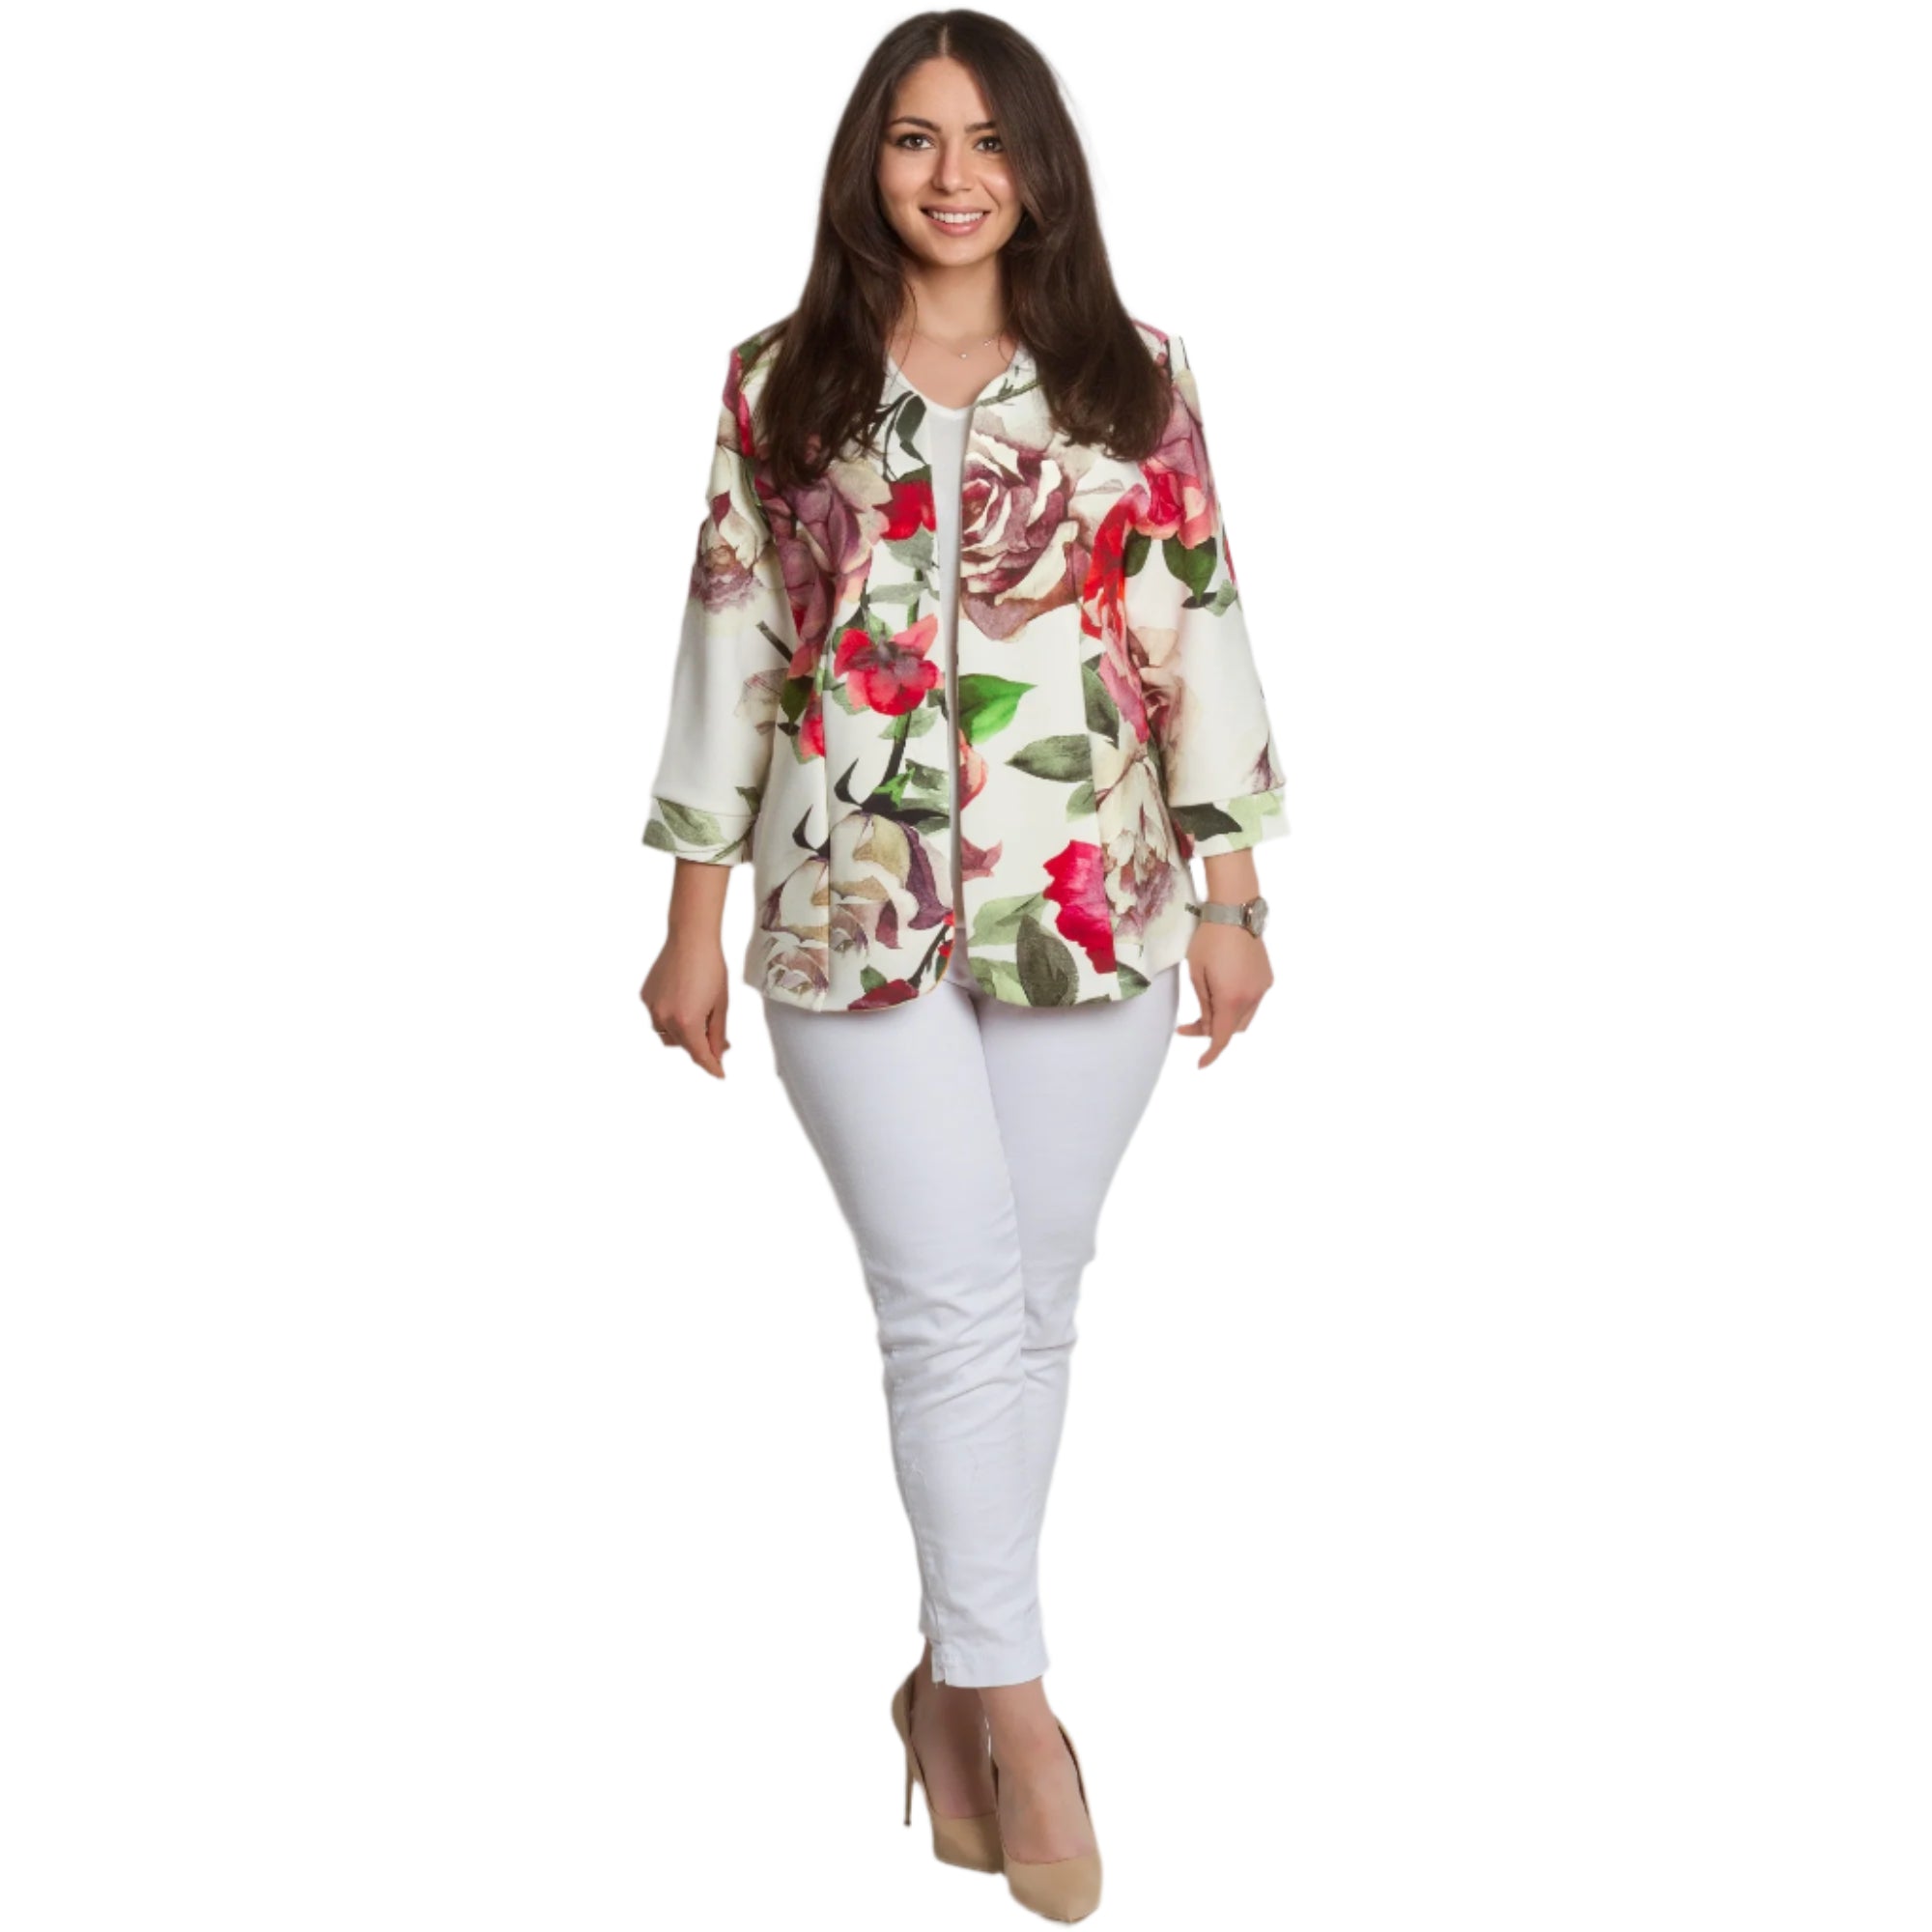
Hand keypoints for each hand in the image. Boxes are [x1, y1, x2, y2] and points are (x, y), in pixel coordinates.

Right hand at [640, 925, 732, 1078]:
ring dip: (683, 1035)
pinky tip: (683, 1002)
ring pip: (667, 1035)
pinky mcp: (645, 997)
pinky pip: (657, 1017)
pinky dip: (670, 1018)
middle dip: (700, 1046)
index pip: (700, 1055)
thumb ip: (717, 1034)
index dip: (712, 1066)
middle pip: (684, 1046)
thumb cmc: (711, 968)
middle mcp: (665, 1019)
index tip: (719, 1074)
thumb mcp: (721, 1005)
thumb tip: (717, 1055)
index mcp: (687, 1023)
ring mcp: (652, 1008)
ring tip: (699, 1019)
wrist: (691, 939)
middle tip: (718, 1042)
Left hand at [1175, 923, 1272, 1066]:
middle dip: (1212, 1031)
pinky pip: (1253, 1001)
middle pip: (1233, 1029)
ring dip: (1226, 1019)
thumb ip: (1204, 1005)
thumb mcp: (1197, 974)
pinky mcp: (1267, 978)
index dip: (1211, 1054)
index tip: (1200, 1064)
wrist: (1235, 911)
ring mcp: (1263, 988)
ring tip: (1206, 1006)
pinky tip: (1224, 989)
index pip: (1221, 1037)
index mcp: (1232, 999)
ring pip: (1244, 1018)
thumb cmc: (1209, 940)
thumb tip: (1207, 1026)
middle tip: (1188, 1025)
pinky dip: (1238, 1005)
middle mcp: (1252, 998)